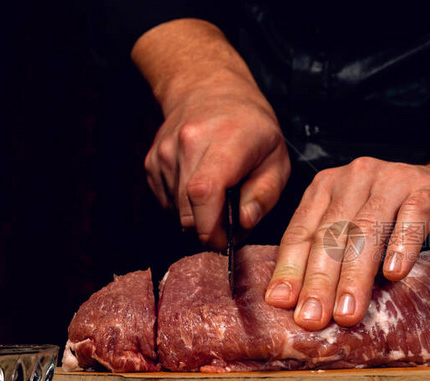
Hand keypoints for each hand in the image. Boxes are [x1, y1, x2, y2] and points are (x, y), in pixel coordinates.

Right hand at [144, 84, 289, 248]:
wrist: (210, 91)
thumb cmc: (251, 128)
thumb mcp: (277, 159)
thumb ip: (265, 194)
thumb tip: (245, 224)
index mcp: (224, 141)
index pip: (204, 192)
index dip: (213, 228)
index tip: (229, 240)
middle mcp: (187, 145)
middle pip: (188, 212)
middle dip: (210, 230)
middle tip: (232, 222)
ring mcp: (164, 154)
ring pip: (177, 212)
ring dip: (199, 217)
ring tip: (220, 196)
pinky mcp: (152, 163)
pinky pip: (167, 203)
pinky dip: (186, 206)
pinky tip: (202, 187)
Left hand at [264, 157, 429, 329]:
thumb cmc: (402, 221)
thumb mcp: (358, 237)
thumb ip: (332, 259)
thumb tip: (298, 306)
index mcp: (328, 189)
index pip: (302, 232)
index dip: (291, 270)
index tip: (282, 304)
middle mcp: (355, 178)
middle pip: (331, 235)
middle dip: (319, 281)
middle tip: (312, 318)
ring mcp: (392, 181)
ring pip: (367, 231)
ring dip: (355, 275)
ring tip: (347, 312)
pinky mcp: (427, 191)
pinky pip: (412, 219)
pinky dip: (401, 247)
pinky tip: (394, 274)